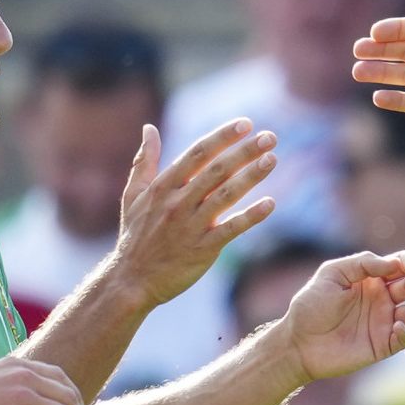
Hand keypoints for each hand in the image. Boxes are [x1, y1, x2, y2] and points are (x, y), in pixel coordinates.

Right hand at [110, 117, 277, 306]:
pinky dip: (250, 216)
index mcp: (163, 186)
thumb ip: (144, 161)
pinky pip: (230, 229)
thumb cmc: (134, 236)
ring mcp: (191, 226)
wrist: (131, 280)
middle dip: (245, 151)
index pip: (198, 153)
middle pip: (216, 170)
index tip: (246, 123)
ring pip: (225, 195)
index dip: (223, 136)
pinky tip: (270, 204)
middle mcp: (178, 202)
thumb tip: (149, 128)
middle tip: (270, 137)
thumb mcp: (132, 195)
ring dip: (251, 176)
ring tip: (272, 160)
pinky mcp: (202, 250)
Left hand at [280, 250, 404, 381]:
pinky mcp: (383, 345)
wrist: (299, 343)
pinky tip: (398, 326)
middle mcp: (382, 298)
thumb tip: (393, 264)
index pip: (401, 265)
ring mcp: (384, 321)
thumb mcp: (332, 274)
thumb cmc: (311, 306)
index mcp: (371, 277)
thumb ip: (362, 264)